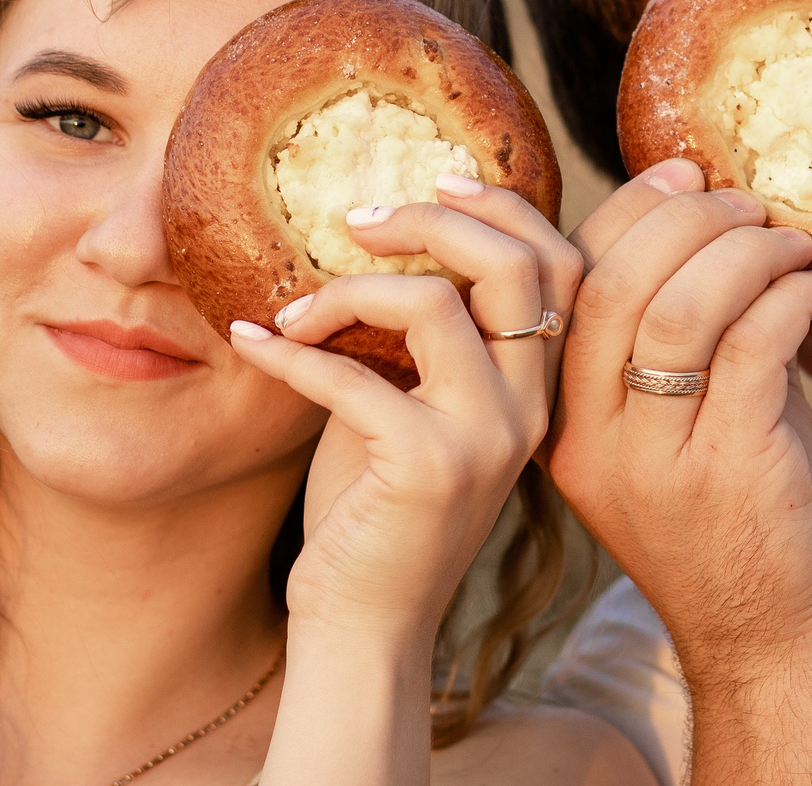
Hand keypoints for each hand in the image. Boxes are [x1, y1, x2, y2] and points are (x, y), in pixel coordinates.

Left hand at [228, 177, 580, 644]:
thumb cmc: (377, 512)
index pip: (561, 264)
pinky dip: (289, 353)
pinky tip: (250, 344)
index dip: (506, 207)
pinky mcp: (426, 469)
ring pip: (433, 302)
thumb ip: (427, 337)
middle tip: (356, 222)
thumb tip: (381, 239)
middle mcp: (529, 408)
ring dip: (345, 291)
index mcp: (539, 387)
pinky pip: (352, 375)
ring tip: (295, 312)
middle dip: (431, 220)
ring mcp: (485, 439)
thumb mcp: (416, 406)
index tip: (435, 182)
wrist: (364, 628)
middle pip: (516, 263)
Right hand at [548, 158, 811, 680]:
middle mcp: (593, 443)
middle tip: (748, 203)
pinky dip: (794, 296)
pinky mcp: (733, 472)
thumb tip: (705, 207)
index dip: (621, 208)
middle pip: (614, 283)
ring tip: (792, 245)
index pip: (563, 283)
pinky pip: (756, 346)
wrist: (772, 644)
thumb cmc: (734, 515)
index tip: (681, 170)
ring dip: (747, 252)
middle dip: (688, 217)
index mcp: (562, 421)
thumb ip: (669, 329)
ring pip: (681, 309)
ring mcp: (658, 463)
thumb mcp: (674, 422)